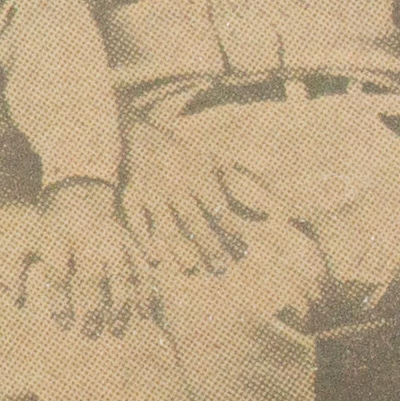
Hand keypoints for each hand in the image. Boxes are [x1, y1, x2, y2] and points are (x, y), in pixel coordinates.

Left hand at [7, 181, 159, 338]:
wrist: (78, 197)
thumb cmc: (47, 233)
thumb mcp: (24, 244)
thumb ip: (12, 270)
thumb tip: (17, 300)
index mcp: (56, 237)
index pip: (58, 273)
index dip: (61, 301)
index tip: (64, 325)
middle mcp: (86, 237)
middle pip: (92, 276)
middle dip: (93, 308)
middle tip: (90, 333)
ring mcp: (113, 239)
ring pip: (122, 274)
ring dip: (122, 306)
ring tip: (116, 331)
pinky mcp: (132, 243)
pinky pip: (143, 269)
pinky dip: (146, 292)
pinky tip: (143, 314)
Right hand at [116, 114, 266, 279]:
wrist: (142, 131)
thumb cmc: (183, 151)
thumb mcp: (214, 159)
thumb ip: (239, 183)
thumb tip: (268, 209)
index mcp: (199, 177)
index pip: (219, 210)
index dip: (231, 230)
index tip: (242, 250)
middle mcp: (177, 187)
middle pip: (196, 223)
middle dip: (209, 247)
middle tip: (221, 268)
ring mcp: (152, 193)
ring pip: (167, 227)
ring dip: (180, 250)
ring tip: (192, 269)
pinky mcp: (131, 196)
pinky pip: (136, 222)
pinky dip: (144, 241)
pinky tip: (155, 259)